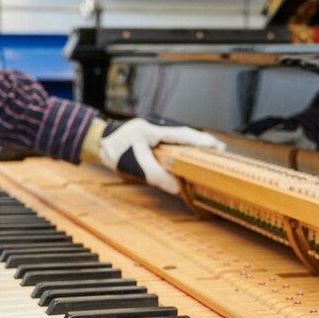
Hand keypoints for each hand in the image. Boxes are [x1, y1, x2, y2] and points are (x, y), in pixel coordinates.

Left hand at [96, 118, 224, 193]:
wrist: (98, 141)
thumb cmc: (114, 150)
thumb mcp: (135, 165)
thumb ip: (156, 176)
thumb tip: (177, 188)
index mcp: (154, 130)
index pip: (183, 135)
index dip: (201, 142)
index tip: (218, 147)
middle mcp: (157, 128)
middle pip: (186, 135)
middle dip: (203, 143)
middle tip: (221, 153)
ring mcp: (155, 132)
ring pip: (179, 139)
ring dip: (194, 146)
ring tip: (210, 156)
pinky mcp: (152, 139)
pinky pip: (172, 143)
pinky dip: (184, 150)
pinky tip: (190, 158)